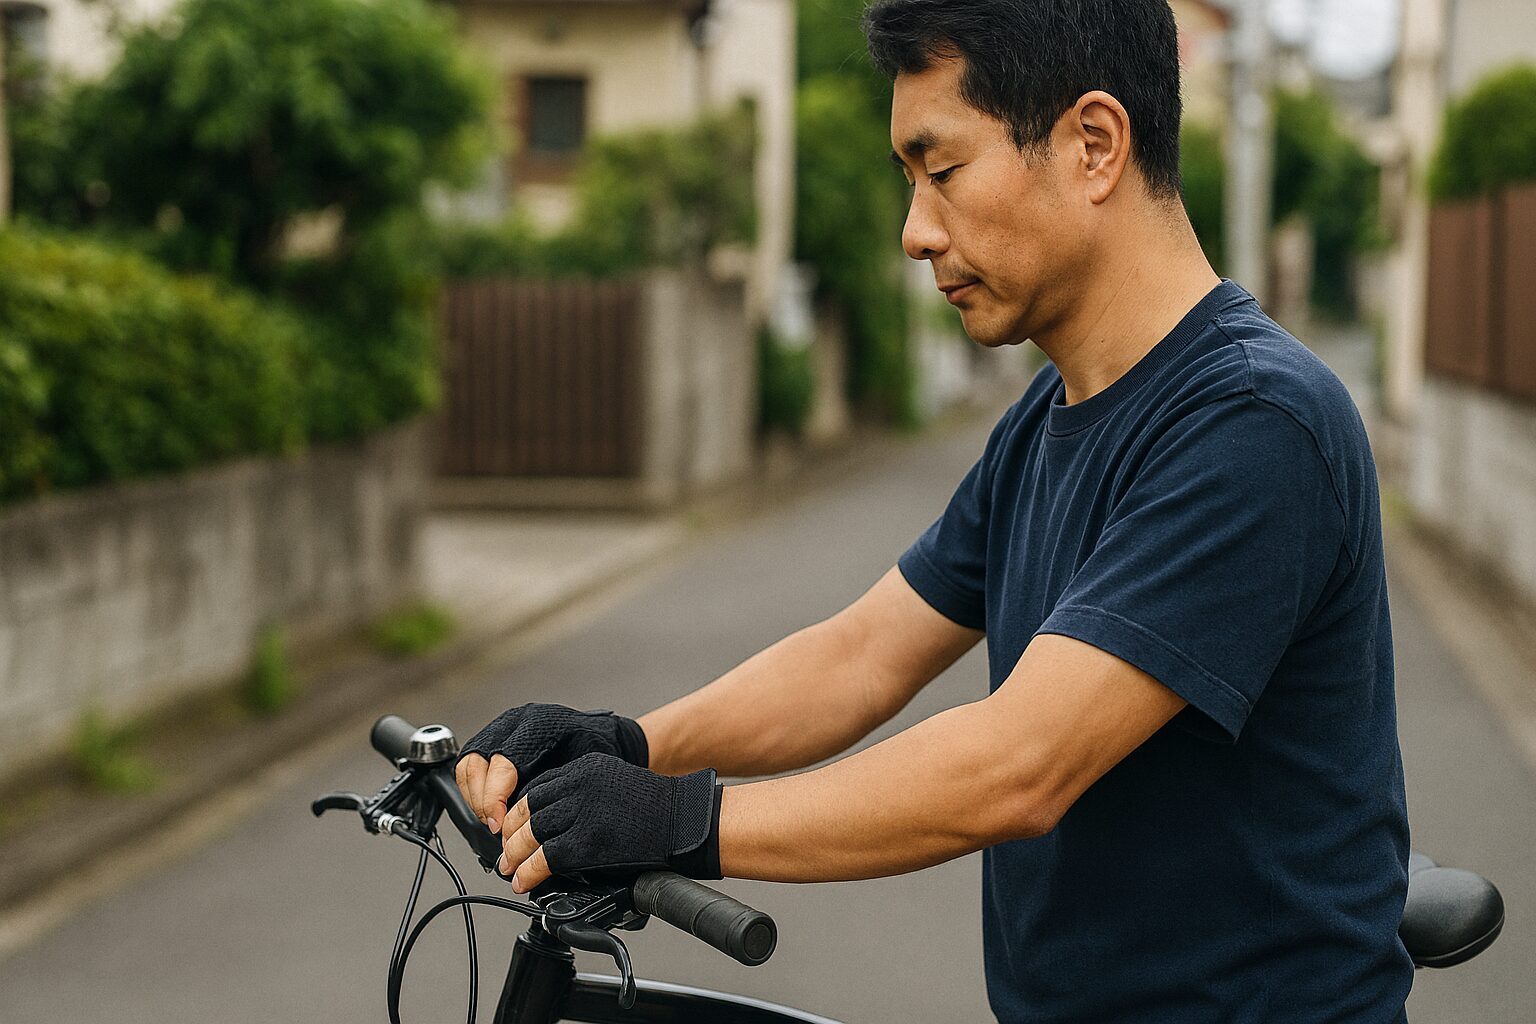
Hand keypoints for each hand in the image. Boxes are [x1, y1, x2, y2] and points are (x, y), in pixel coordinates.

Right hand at [454, 704, 647, 832]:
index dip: (495, 798)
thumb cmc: (597, 752)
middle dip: (481, 801)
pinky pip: (471, 764)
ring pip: (468, 763)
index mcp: (538, 725)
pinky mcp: (494, 738)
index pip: (502, 762)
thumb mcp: (579, 772)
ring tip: (492, 821)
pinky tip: (491, 808)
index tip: (500, 825)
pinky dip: (475, 790)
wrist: (602, 737)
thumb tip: (523, 824)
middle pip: (476, 762)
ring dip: (475, 797)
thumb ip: (549, 792)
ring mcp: (502, 727)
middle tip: (496, 828)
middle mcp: (515, 721)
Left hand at [495, 753, 721, 891]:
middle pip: (530, 809)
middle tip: (505, 853)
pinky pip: (546, 859)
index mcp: (586, 767)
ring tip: (511, 870)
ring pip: (532, 834)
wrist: (687, 819)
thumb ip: (586, 794)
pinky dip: (529, 872)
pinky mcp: (589, 842)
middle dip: (512, 834)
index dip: (520, 811)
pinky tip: (524, 882)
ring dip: (516, 855)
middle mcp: (580, 784)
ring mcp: (584, 812)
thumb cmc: (660, 807)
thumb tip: (557, 823)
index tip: (514, 828)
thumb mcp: (617, 782)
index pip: (538, 788)